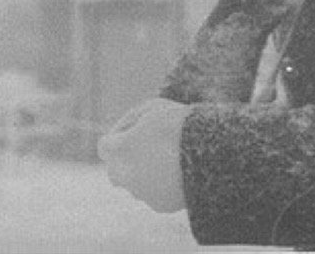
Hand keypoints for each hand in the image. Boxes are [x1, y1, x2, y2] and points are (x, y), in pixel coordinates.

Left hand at [98, 97, 189, 211]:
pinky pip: (154, 193)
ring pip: (136, 182)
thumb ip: (130, 122)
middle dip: (128, 158)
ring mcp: (141, 193)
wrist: (209, 151)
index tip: (136, 130)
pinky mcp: (159, 205)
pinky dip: (162, 184)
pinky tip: (180, 169)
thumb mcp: (152, 109)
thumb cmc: (179, 123)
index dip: (119, 136)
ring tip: (171, 154)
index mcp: (119, 151)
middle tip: (151, 144)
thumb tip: (123, 136)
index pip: (105, 146)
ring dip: (146, 171)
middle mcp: (124, 176)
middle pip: (116, 169)